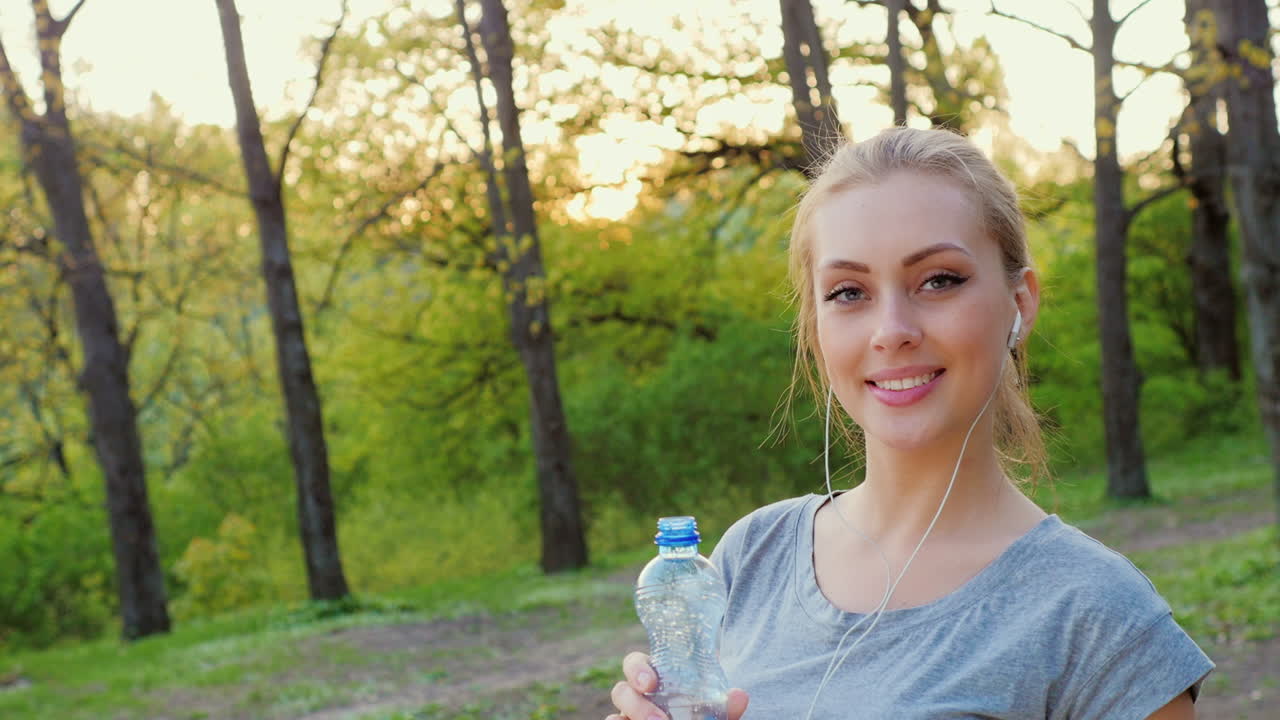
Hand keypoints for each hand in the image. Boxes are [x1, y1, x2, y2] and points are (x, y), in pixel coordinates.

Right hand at [606, 651, 749, 719]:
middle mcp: (637, 697)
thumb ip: (725, 706)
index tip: (651, 682)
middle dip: (634, 703)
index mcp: (655, 679)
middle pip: (620, 691)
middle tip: (657, 719)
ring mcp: (629, 716)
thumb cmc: (701, 716)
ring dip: (631, 717)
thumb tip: (739, 695)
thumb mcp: (715, 713)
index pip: (635, 663)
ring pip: (613, 716)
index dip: (637, 669)